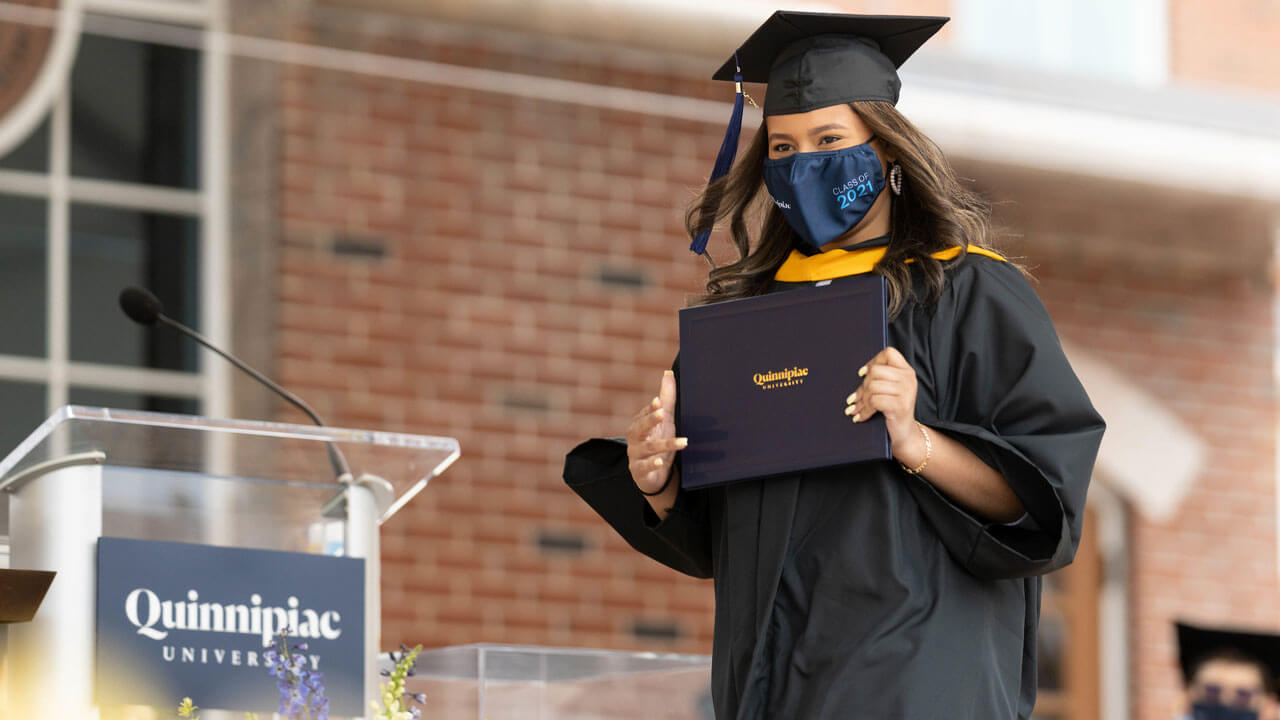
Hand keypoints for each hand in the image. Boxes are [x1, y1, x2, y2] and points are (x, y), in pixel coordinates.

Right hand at [626, 370, 687, 493]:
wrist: (652, 476)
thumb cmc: (657, 442)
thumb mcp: (664, 421)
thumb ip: (666, 399)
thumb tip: (668, 373)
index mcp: (639, 424)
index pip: (644, 414)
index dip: (652, 409)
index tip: (659, 402)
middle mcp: (635, 438)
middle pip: (640, 428)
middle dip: (650, 420)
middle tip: (662, 413)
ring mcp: (635, 455)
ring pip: (649, 448)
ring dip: (665, 444)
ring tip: (683, 442)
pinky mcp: (639, 471)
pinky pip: (644, 467)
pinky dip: (652, 465)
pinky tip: (660, 462)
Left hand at [844, 346, 924, 461]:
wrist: (904, 433)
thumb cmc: (893, 409)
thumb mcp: (889, 389)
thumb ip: (880, 377)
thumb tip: (860, 373)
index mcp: (906, 371)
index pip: (889, 353)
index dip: (873, 361)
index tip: (862, 374)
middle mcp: (909, 378)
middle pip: (876, 371)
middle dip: (862, 387)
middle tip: (855, 399)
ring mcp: (907, 392)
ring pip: (873, 386)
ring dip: (862, 400)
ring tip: (857, 408)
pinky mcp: (901, 405)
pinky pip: (875, 401)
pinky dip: (865, 410)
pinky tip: (861, 417)